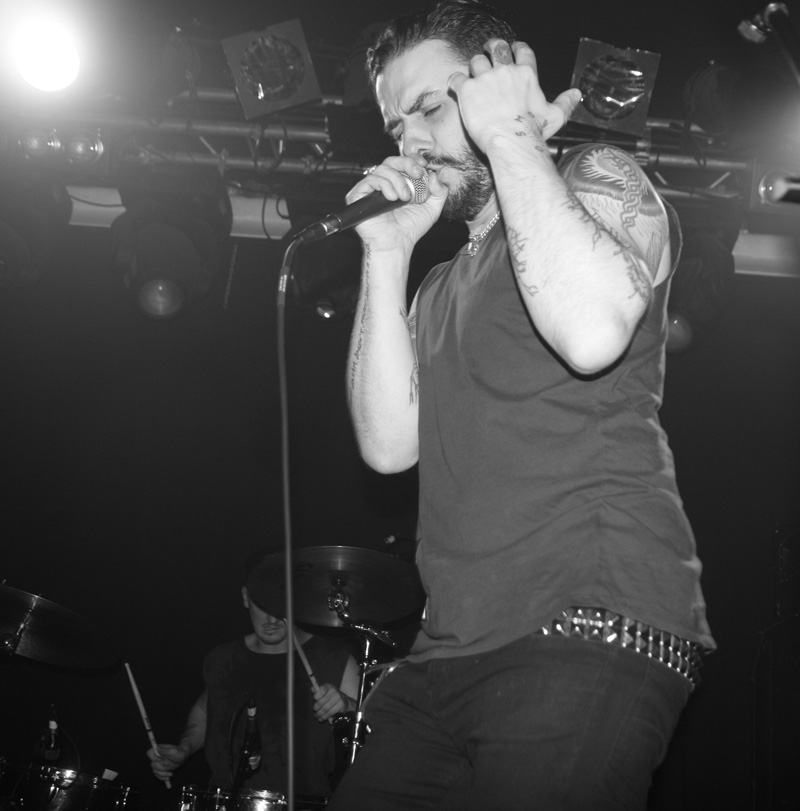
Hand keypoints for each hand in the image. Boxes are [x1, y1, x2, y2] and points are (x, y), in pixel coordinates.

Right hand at [147, 743, 188, 781]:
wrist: (183, 756)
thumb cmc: (179, 752)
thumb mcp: (173, 751)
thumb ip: (165, 750)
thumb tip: (157, 748)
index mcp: (158, 750)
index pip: (149, 753)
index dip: (153, 757)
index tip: (160, 760)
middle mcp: (157, 757)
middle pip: (152, 764)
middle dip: (160, 768)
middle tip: (167, 769)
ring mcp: (159, 763)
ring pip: (155, 771)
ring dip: (162, 774)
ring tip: (171, 775)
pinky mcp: (161, 769)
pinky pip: (158, 775)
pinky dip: (162, 778)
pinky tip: (168, 778)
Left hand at [311, 683, 353, 722]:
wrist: (344, 700)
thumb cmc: (330, 696)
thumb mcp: (324, 691)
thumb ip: (317, 690)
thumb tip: (312, 689)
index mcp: (328, 686)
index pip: (321, 691)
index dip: (316, 696)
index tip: (314, 699)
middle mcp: (334, 691)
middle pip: (321, 702)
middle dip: (316, 708)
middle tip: (315, 710)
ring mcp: (338, 698)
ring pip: (325, 709)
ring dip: (319, 714)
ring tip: (316, 716)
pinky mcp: (341, 705)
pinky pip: (330, 713)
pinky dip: (324, 717)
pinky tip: (321, 718)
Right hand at [345, 157, 446, 253]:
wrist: (396, 245)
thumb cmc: (409, 229)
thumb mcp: (432, 209)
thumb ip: (440, 191)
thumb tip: (436, 174)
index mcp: (399, 183)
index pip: (402, 161)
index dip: (412, 159)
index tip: (423, 165)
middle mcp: (384, 183)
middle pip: (392, 160)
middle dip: (407, 164)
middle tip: (417, 175)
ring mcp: (370, 189)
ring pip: (382, 169)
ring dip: (397, 180)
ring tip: (404, 197)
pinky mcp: (358, 195)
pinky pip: (370, 180)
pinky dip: (384, 185)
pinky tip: (392, 198)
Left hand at [448, 39, 580, 152]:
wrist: (511, 143)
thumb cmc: (533, 132)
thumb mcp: (555, 116)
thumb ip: (565, 103)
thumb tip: (577, 94)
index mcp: (526, 75)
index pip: (522, 51)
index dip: (516, 48)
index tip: (512, 50)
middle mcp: (505, 71)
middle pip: (497, 47)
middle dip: (492, 47)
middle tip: (488, 51)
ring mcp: (485, 79)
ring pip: (476, 61)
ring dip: (474, 67)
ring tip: (473, 76)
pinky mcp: (468, 90)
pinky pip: (457, 77)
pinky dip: (455, 82)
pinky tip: (456, 87)